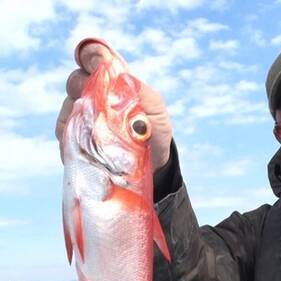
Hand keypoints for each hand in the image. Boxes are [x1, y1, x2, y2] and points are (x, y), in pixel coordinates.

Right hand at [55, 40, 172, 171]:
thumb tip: (122, 77)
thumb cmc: (155, 132)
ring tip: (98, 128)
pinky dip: (71, 133)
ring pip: (67, 104)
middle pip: (76, 78)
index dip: (92, 55)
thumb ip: (142, 92)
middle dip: (82, 84)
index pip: (95, 58)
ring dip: (78, 112)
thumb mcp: (157, 111)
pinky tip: (86, 143)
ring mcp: (81, 115)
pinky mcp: (73, 136)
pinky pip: (63, 129)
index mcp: (113, 82)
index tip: (98, 62)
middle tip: (96, 98)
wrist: (151, 165)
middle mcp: (93, 95)